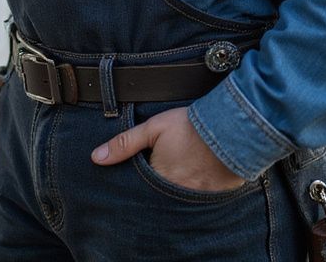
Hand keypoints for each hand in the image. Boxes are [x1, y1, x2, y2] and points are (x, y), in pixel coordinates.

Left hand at [91, 107, 245, 192]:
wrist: (230, 129)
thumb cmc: (189, 126)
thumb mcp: (153, 129)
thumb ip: (125, 143)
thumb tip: (96, 157)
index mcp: (158, 177)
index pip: (143, 185)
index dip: (143, 175)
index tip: (148, 165)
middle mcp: (175, 192)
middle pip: (160, 193)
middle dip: (160, 185)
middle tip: (168, 167)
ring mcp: (196, 196)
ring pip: (179, 196)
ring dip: (178, 186)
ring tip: (182, 170)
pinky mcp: (214, 196)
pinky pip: (200, 198)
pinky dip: (197, 189)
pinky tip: (199, 175)